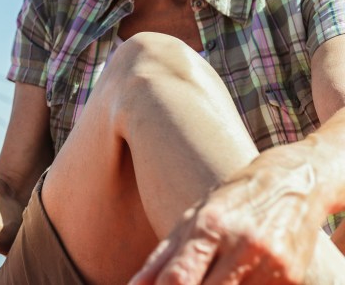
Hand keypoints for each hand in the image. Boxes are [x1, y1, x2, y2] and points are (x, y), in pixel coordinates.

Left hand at [130, 150, 321, 284]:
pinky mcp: (292, 279)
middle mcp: (242, 245)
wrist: (294, 182)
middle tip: (186, 283)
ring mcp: (271, 264)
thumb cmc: (232, 201)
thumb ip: (162, 258)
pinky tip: (233, 280)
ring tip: (211, 277)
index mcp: (210, 226)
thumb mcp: (192, 219)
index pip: (179, 278)